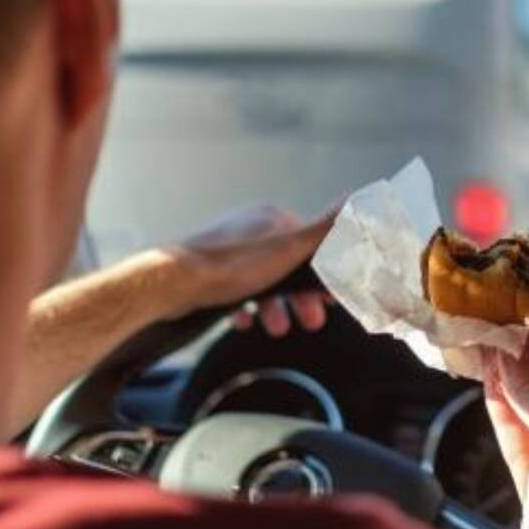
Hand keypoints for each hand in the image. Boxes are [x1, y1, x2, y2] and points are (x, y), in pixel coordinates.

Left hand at [165, 204, 337, 335]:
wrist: (175, 283)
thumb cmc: (232, 266)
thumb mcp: (290, 247)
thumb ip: (324, 229)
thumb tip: (353, 201)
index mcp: (271, 219)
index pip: (309, 244)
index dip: (322, 273)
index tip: (331, 297)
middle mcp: (250, 229)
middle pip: (287, 266)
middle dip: (299, 296)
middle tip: (311, 319)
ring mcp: (228, 249)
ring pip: (262, 281)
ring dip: (274, 306)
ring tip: (278, 327)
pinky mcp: (208, 270)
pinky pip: (235, 290)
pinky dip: (245, 308)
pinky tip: (246, 321)